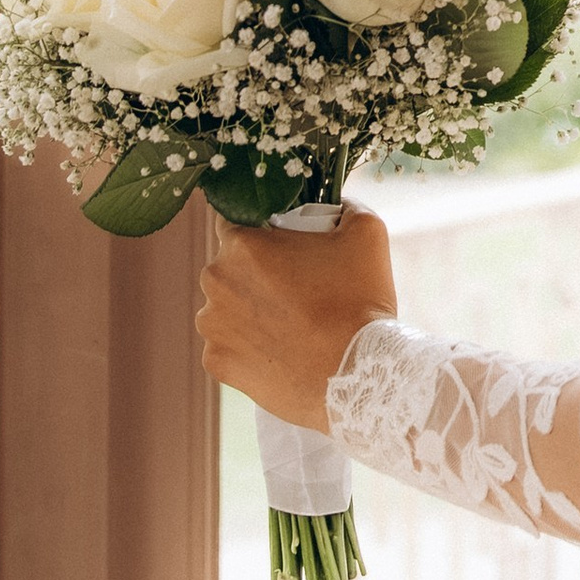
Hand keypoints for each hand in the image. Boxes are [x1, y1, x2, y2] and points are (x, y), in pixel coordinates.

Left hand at [196, 205, 396, 429]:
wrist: (356, 374)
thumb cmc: (360, 300)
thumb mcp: (367, 233)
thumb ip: (346, 208)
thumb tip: (339, 206)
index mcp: (241, 243)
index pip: (232, 220)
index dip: (258, 231)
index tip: (281, 246)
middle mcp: (215, 280)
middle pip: (228, 267)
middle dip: (254, 274)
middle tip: (295, 289)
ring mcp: (212, 325)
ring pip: (225, 308)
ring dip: (248, 311)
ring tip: (290, 325)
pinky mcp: (216, 363)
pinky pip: (226, 347)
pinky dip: (247, 348)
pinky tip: (280, 352)